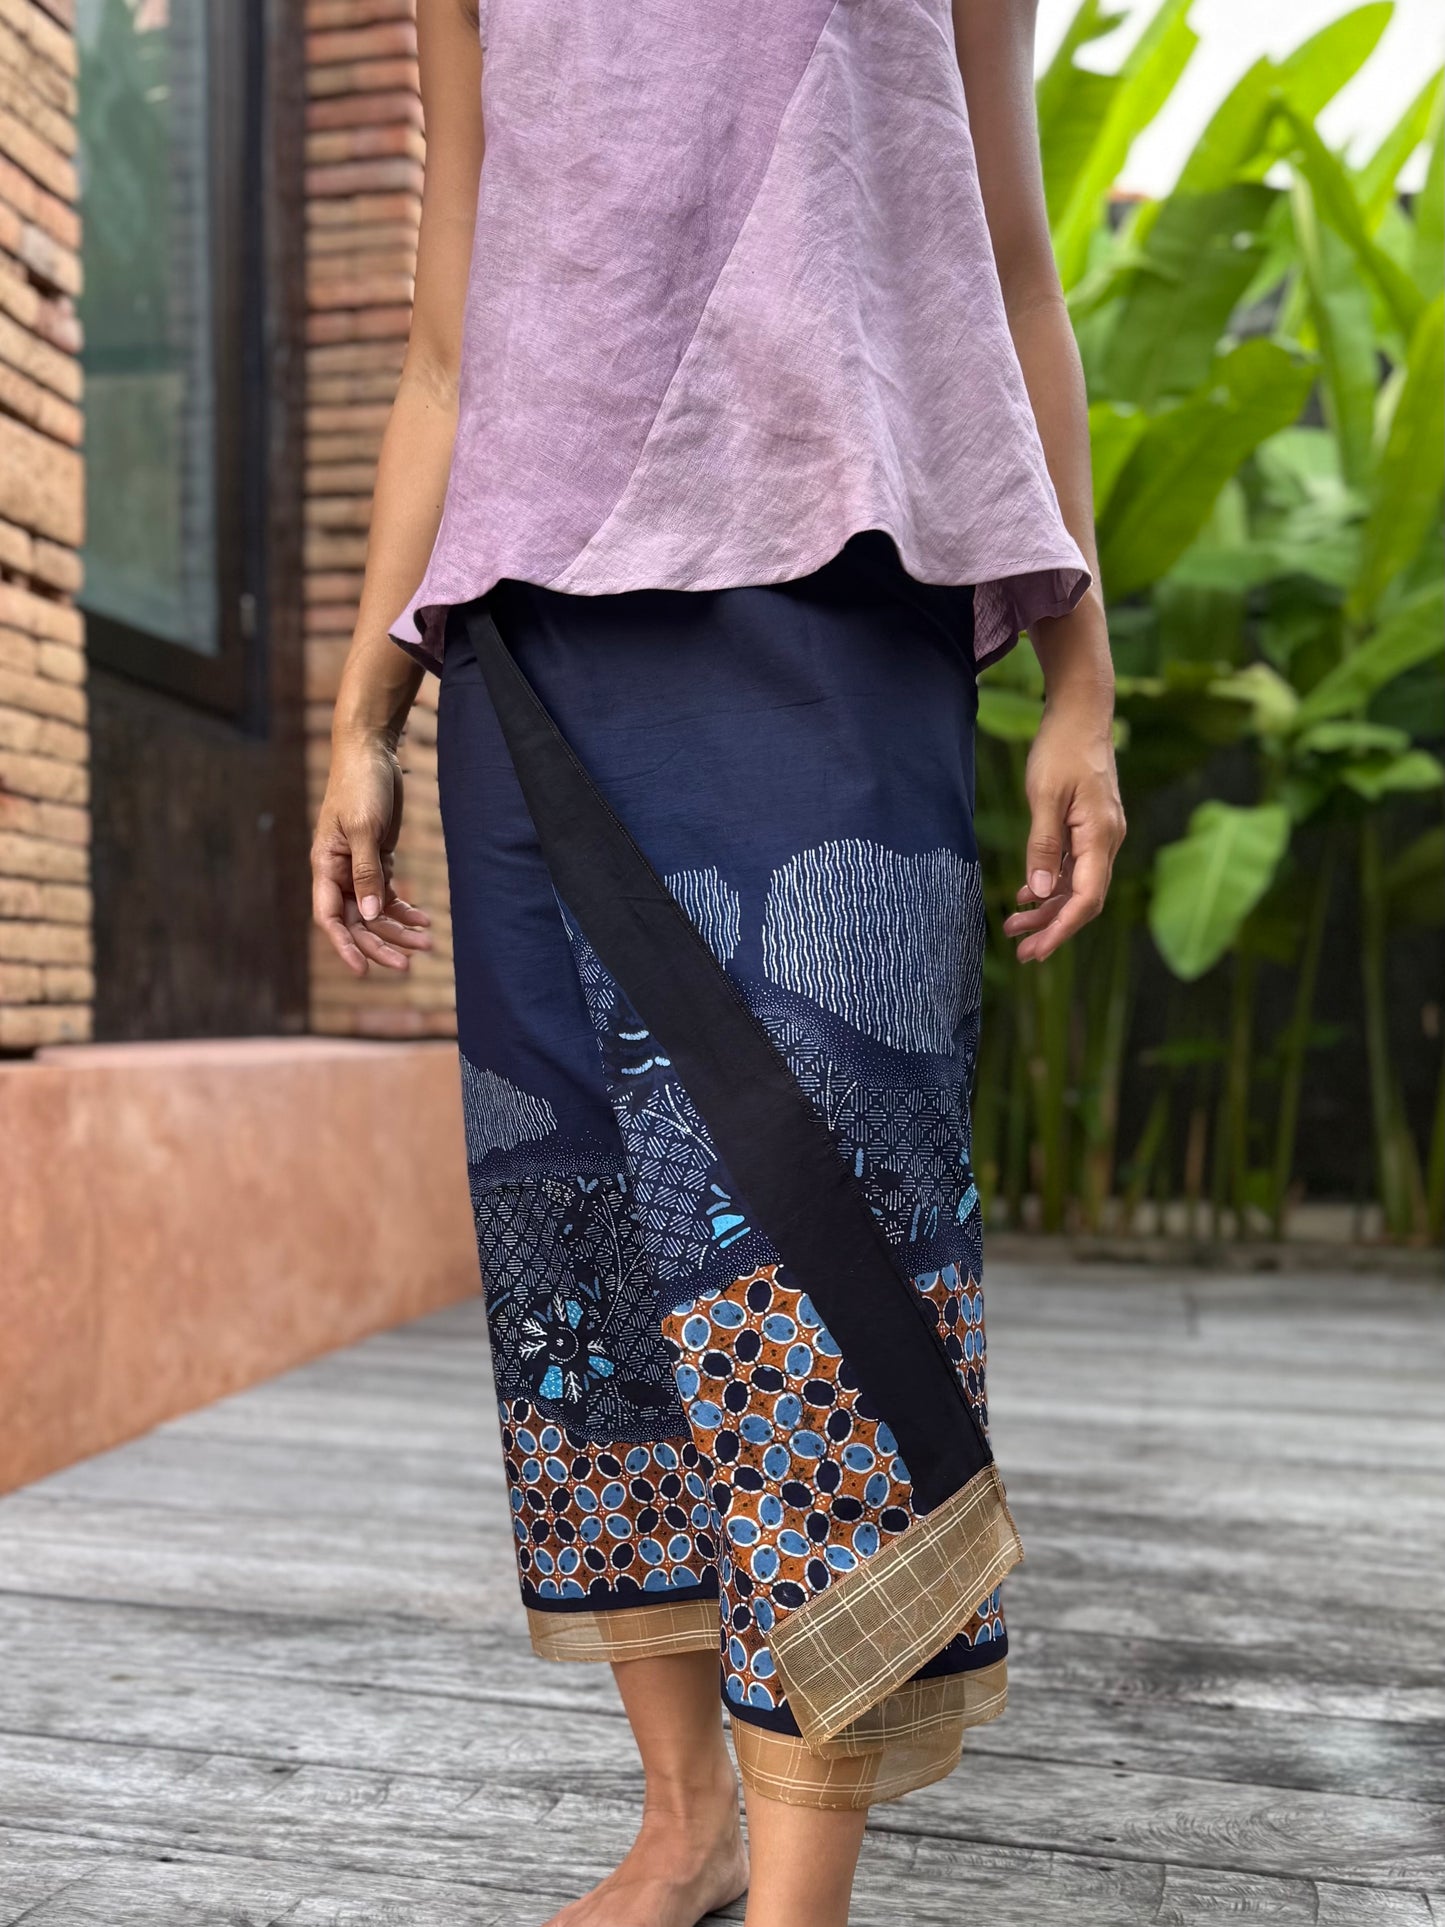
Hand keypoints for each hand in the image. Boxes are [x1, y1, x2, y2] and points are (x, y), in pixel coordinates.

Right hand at [311, 732, 432, 976]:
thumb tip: (368, 915)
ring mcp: (358, 868)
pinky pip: (388, 894)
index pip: (329, 917)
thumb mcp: (365, 829)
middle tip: (408, 965)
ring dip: (398, 929)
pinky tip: (424, 920)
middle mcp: (338, 872)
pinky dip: (404, 909)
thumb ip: (366, 873)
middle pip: (356, 921)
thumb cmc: (361, 786)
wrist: (372, 753)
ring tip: (427, 944)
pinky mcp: (377, 859)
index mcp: (325, 866)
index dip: (345, 946)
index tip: (363, 970)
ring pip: (374, 911)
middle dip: (380, 944)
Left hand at [1003, 691, 1124, 962]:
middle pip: (1084, 898)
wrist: (1080, 712)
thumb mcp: (1045, 796)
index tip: (1038, 950)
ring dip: (1048, 909)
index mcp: (1101, 835)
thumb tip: (1041, 892)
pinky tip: (1027, 896)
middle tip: (1022, 953)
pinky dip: (1052, 885)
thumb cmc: (1061, 748)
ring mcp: (1100, 835)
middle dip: (1053, 928)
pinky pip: (1074, 867)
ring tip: (1014, 928)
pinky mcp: (1089, 827)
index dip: (1063, 929)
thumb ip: (1043, 846)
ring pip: (1077, 885)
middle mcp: (1107, 840)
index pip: (1087, 898)